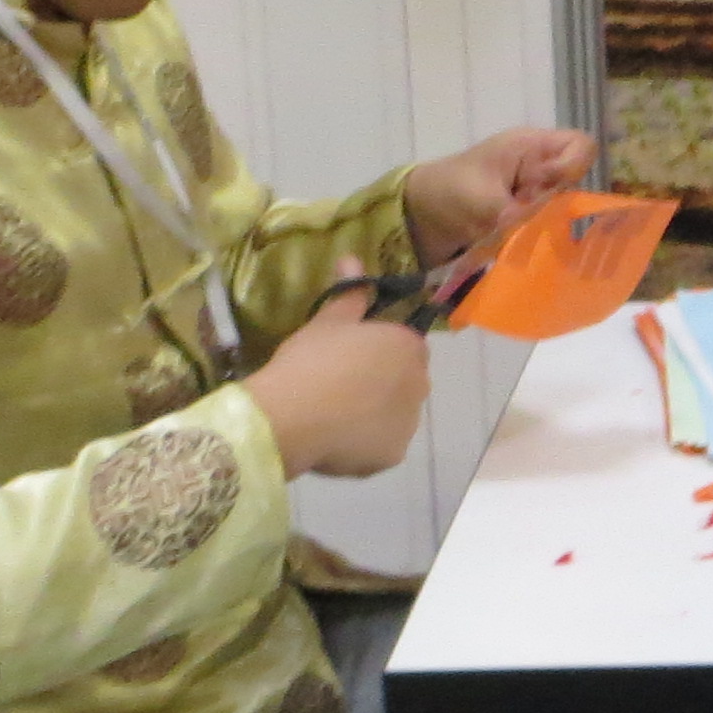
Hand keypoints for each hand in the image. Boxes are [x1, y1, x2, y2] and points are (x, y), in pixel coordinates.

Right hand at [244, 258, 431, 476]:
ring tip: (334, 415)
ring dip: (376, 414)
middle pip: (405, 381)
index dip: (379, 351)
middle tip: (339, 386)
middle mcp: (420, 384)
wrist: (292, 415)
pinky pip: (381, 445)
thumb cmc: (311, 360)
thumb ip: (349, 292)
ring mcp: (409, 424)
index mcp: (408, 347)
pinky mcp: (393, 456)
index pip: (407, 345)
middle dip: (382, 382)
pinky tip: (336, 439)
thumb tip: (353, 257)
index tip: (351, 357)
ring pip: (396, 416)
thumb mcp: (327, 322)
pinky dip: (365, 444)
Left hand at [404, 126, 597, 264]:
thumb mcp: (479, 199)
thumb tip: (538, 226)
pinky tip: (520, 245)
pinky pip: (552, 226)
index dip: (574, 168)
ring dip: (547, 226)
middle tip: (528, 218)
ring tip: (518, 234)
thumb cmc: (447, 191)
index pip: (580, 146)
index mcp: (531, 147)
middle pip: (576, 181)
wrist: (421, 216)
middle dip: (559, 205)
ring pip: (566, 208)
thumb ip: (513, 211)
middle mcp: (541, 167)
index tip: (549, 190)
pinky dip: (539, 239)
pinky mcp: (531, 216)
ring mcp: (537, 193)